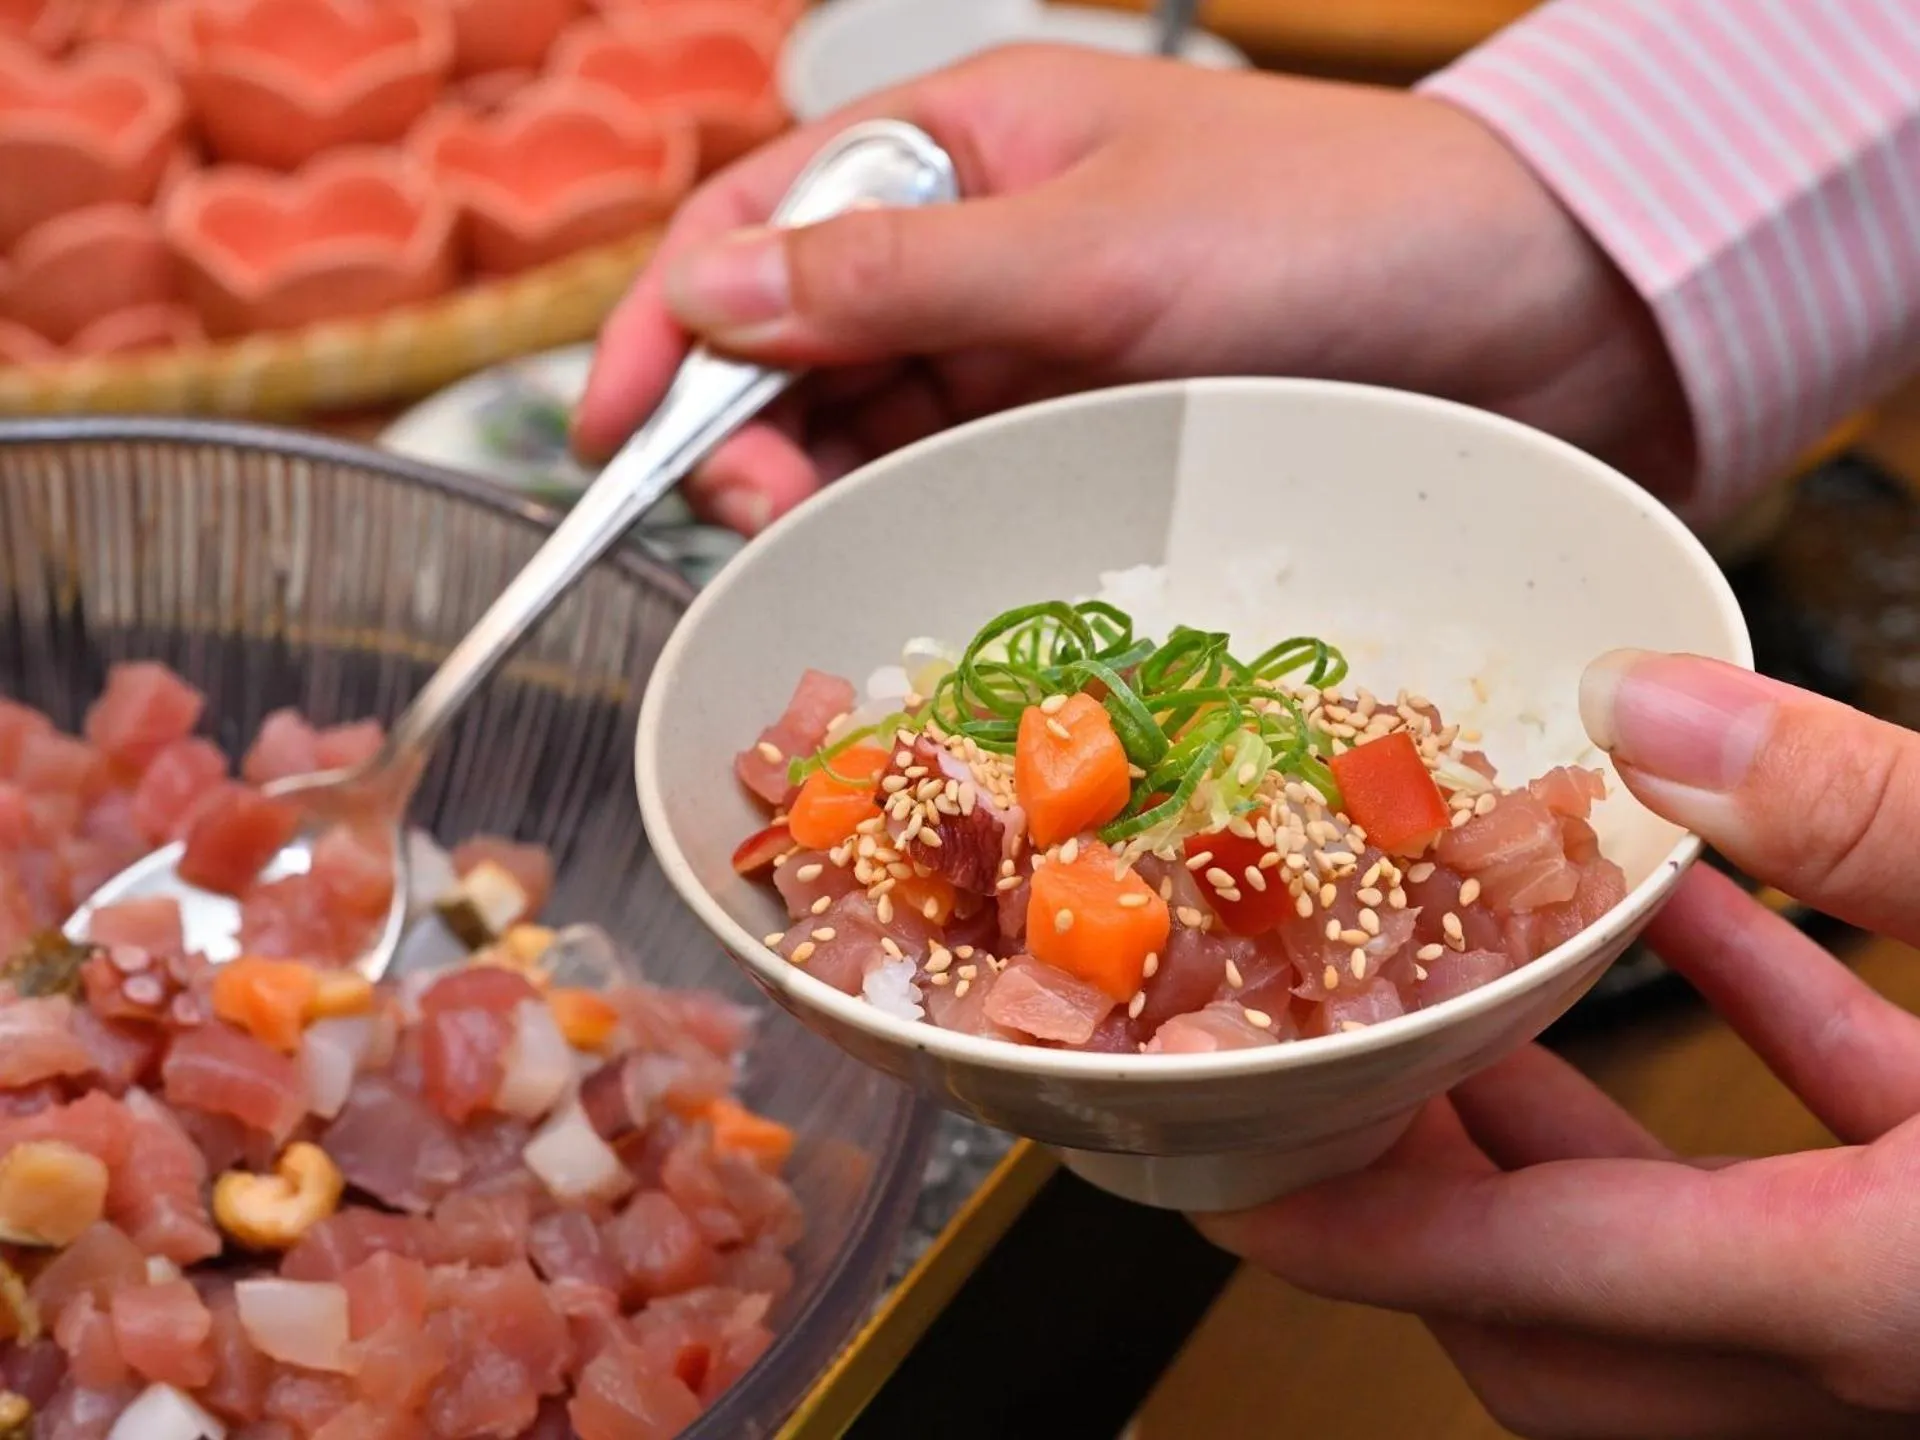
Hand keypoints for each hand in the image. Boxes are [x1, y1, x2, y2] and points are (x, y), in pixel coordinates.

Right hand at [574, 46, 1690, 533]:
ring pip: (870, 422)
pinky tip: (894, 562)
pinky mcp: (1088, 431)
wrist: (1536, 311)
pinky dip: (909, 519)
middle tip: (750, 519)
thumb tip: (707, 297)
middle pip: (797, 337)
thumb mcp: (1094, 249)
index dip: (667, 325)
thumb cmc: (1331, 230)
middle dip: (742, 427)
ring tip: (817, 550)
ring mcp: (1031, 345)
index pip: (757, 220)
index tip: (603, 436)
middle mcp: (978, 240)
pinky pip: (958, 477)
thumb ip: (896, 278)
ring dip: (820, 486)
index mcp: (962, 138)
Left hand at [1198, 652, 1919, 1439]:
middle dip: (1431, 1194)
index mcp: (1870, 1296)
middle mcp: (1884, 1347)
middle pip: (1571, 1323)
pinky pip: (1830, 1168)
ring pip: (1686, 1260)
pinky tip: (1714, 922)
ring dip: (1569, 1125)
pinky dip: (1750, 1058)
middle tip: (1342, 1070)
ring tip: (1473, 987)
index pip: (1528, 1275)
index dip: (1352, 1226)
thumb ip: (1857, 818)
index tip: (1226, 1187)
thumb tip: (1648, 707)